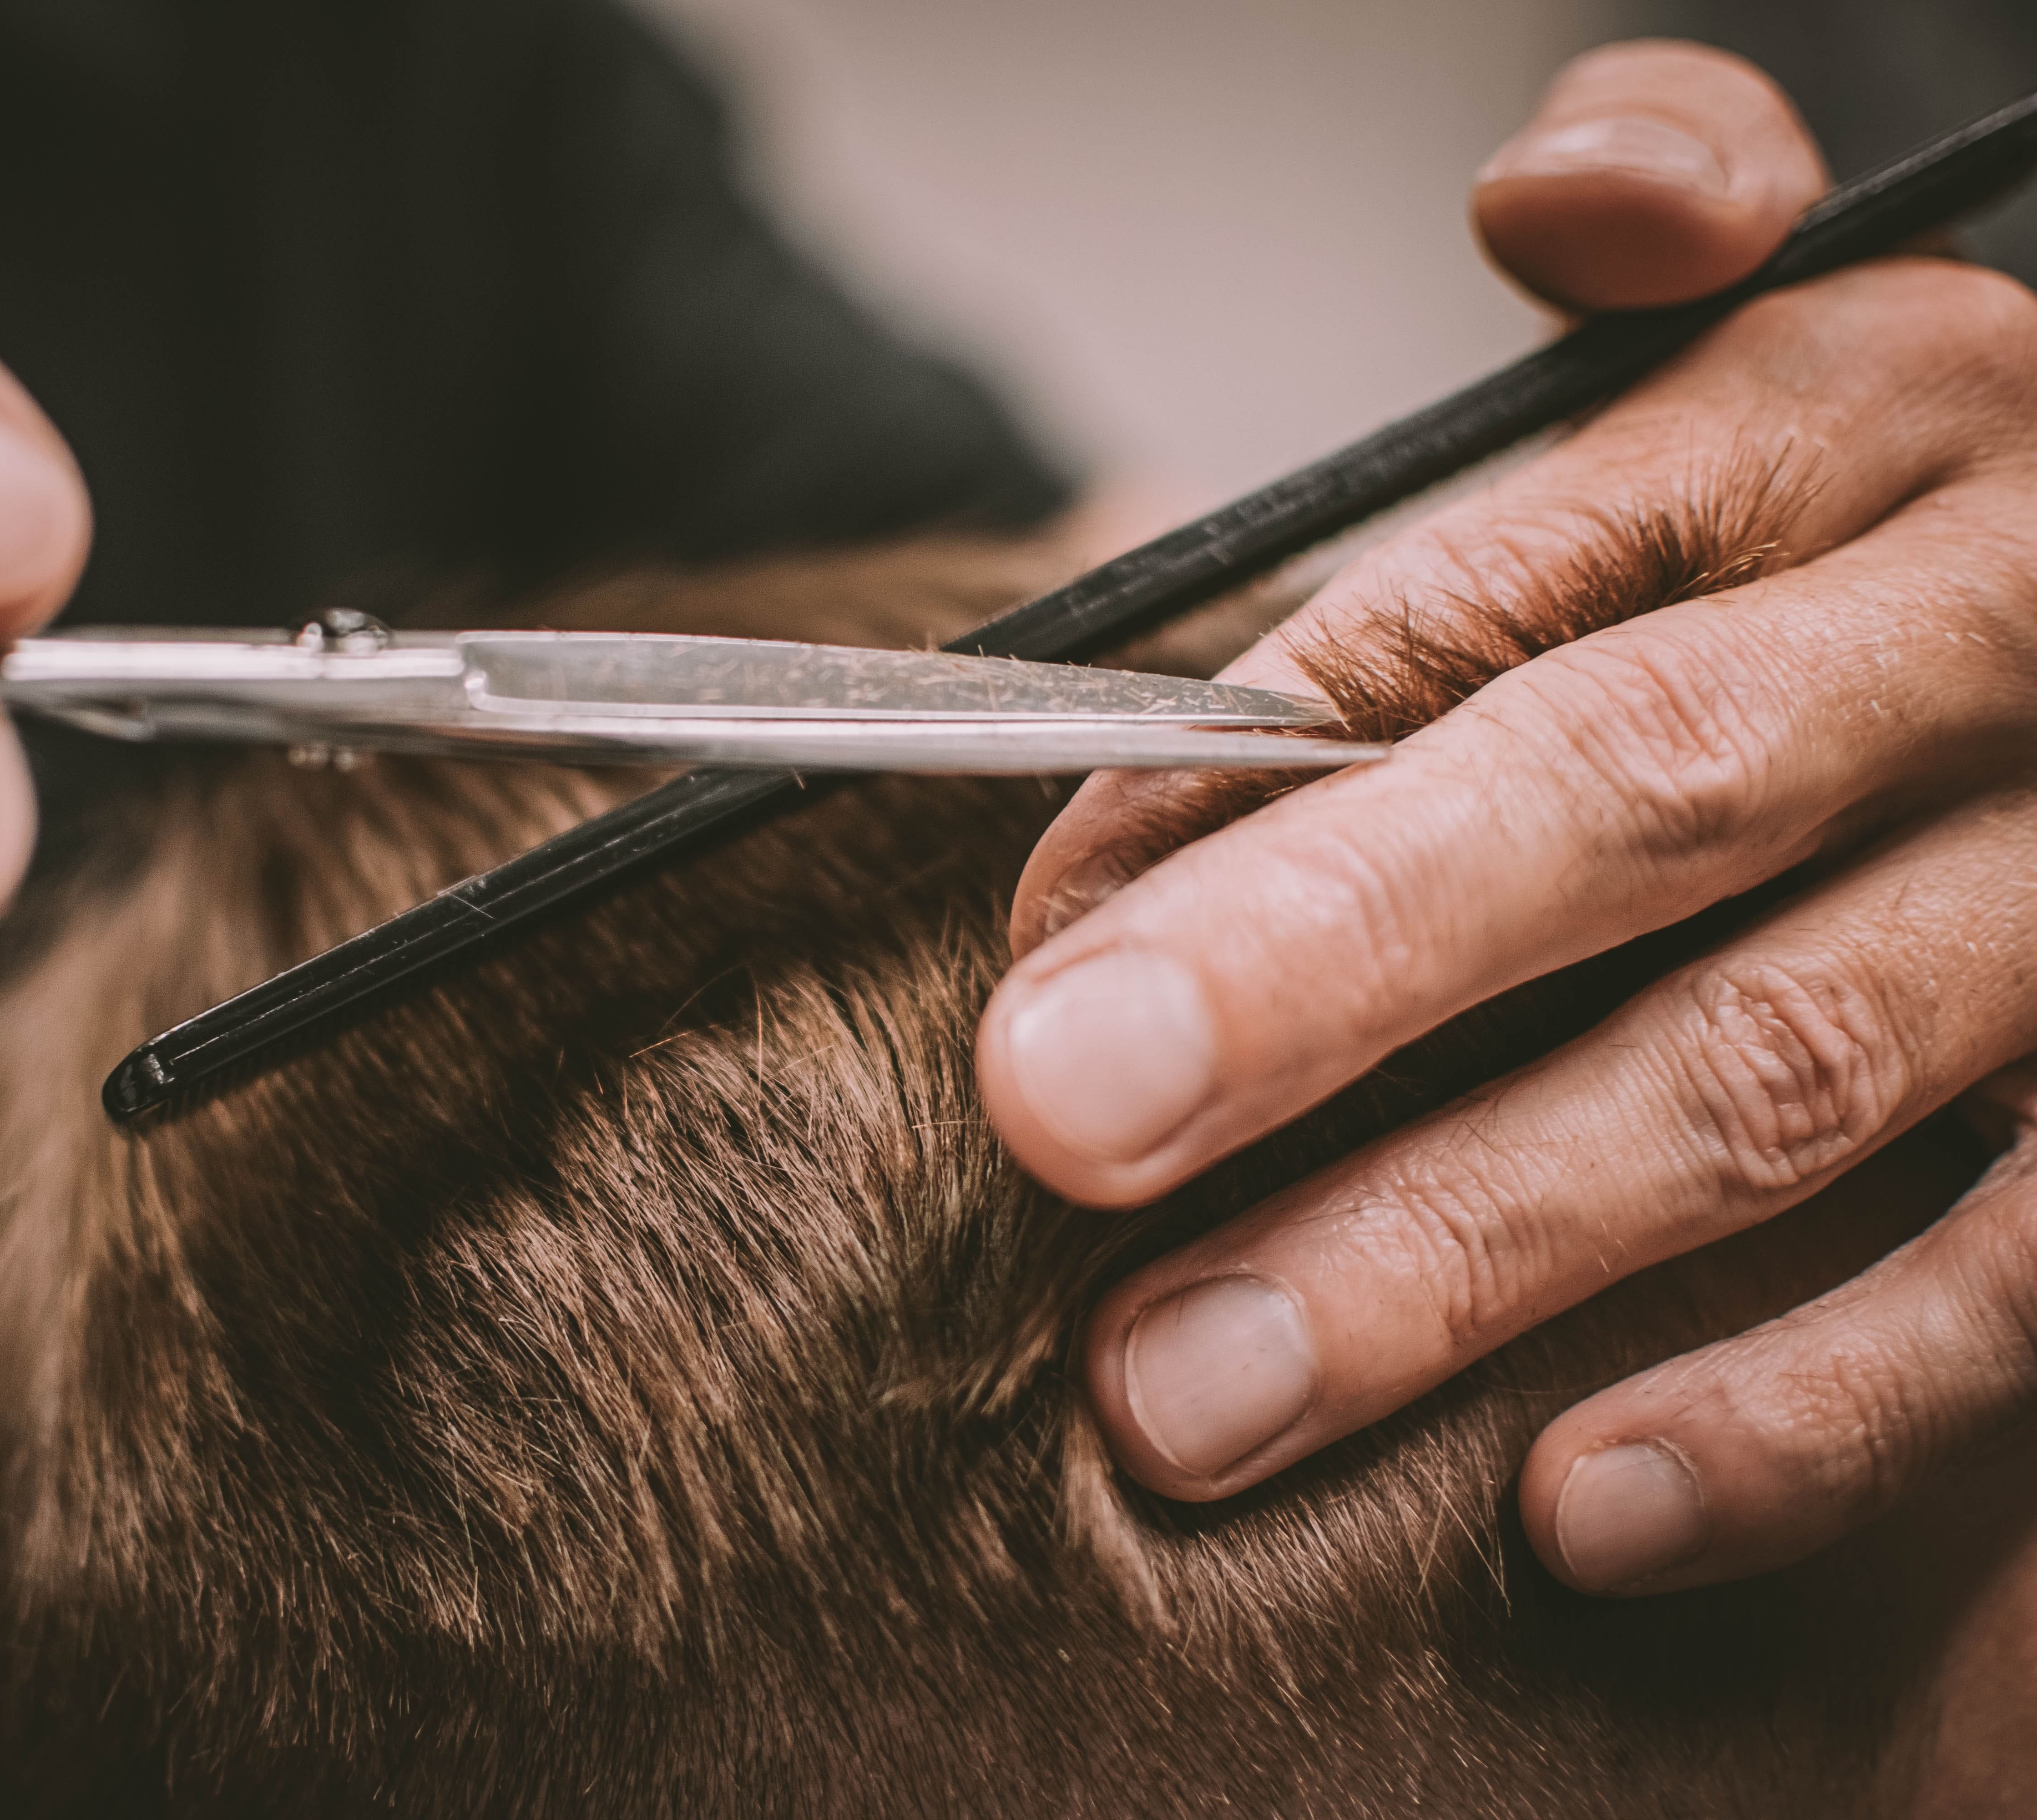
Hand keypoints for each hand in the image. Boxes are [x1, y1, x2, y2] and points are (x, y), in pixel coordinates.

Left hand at [979, 41, 2036, 1594]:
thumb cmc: (1931, 526)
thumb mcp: (1822, 343)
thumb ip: (1678, 248)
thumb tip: (1560, 184)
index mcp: (1870, 425)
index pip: (1510, 597)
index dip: (1253, 778)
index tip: (1043, 941)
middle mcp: (1997, 644)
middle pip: (1635, 797)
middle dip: (1324, 976)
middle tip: (1054, 1124)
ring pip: (1786, 1067)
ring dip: (1473, 1248)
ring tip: (1195, 1393)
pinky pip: (2017, 1287)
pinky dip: (1808, 1417)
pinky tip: (1576, 1515)